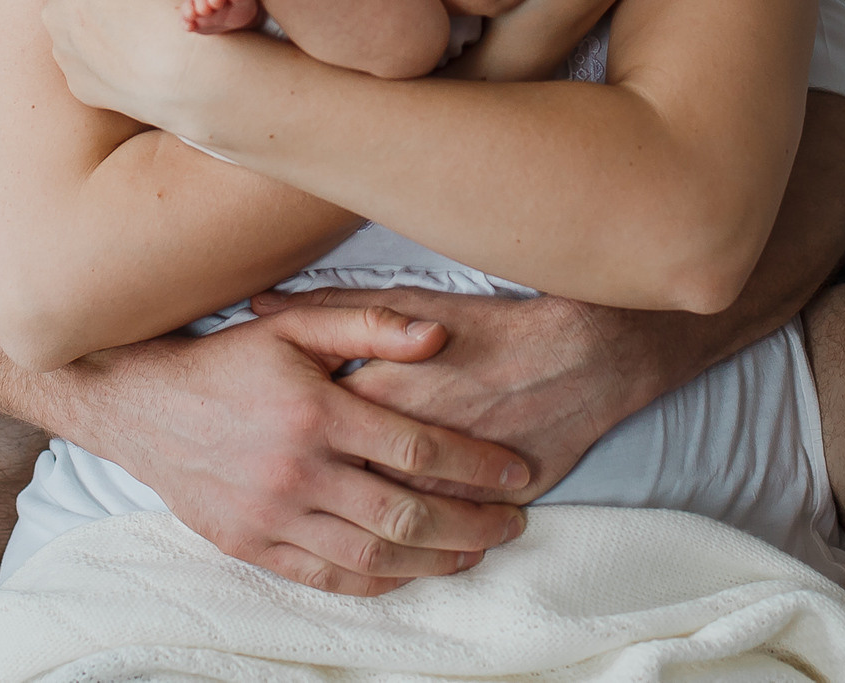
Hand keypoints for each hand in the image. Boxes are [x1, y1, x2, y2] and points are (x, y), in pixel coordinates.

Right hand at [59, 300, 532, 595]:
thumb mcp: (296, 325)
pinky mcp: (249, 544)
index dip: (477, 465)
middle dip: (472, 523)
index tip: (517, 475)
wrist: (141, 405)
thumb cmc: (228, 360)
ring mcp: (271, 513)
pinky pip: (325, 576)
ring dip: (434, 560)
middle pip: (406, 512)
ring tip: (475, 553)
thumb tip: (439, 336)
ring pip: (372, 554)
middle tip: (514, 524)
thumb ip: (371, 325)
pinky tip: (409, 571)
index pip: (418, 447)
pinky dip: (375, 580)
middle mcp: (297, 468)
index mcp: (317, 411)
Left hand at [251, 286, 680, 502]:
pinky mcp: (477, 508)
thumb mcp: (408, 302)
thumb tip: (260, 304)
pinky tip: (394, 540)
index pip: (311, 428)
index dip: (285, 434)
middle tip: (291, 478)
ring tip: (335, 508)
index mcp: (382, 391)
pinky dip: (410, 542)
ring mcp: (445, 482)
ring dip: (357, 519)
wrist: (583, 355)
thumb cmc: (491, 325)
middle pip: (339, 479)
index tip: (267, 432)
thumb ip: (333, 309)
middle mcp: (408, 442)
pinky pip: (432, 536)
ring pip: (383, 518)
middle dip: (312, 482)